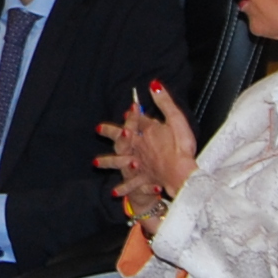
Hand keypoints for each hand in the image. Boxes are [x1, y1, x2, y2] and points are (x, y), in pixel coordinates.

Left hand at [103, 83, 199, 198]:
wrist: (181, 175)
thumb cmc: (182, 147)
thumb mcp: (176, 120)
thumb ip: (164, 103)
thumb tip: (153, 84)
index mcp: (147, 133)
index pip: (137, 120)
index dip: (133, 114)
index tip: (130, 108)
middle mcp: (139, 148)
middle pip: (122, 138)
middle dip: (110, 133)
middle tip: (98, 129)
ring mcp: (140, 164)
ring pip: (120, 162)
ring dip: (108, 162)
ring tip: (95, 163)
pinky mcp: (144, 179)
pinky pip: (131, 184)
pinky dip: (124, 188)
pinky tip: (114, 192)